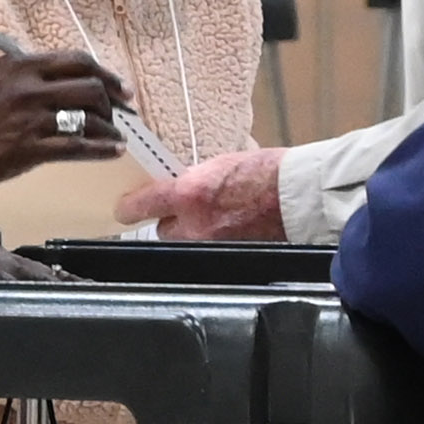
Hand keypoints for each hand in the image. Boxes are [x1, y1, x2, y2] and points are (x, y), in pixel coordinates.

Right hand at [0, 46, 133, 199]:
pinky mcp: (30, 149)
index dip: (104, 73)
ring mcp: (31, 118)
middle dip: (112, 100)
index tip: (117, 85)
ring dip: (110, 128)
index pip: (75, 60)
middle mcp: (29, 86)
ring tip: (116, 136)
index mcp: (18, 65)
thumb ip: (15, 76)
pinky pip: (78, 147)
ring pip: (89, 117)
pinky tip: (112, 152)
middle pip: (90, 85)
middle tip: (122, 112)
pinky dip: (102, 149)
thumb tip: (43, 79)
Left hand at [125, 147, 290, 243]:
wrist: (301, 196)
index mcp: (191, 193)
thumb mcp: (221, 165)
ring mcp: (211, 245)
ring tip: (213, 220)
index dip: (129, 209)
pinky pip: (207, 253)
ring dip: (191, 235)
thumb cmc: (269, 172)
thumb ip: (194, 181)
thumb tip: (179, 191)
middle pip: (163, 232)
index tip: (123, 210)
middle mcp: (195, 225)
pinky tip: (230, 229)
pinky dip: (213, 243)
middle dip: (171, 222)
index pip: (141, 205)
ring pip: (184, 245)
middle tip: (185, 212)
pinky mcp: (228, 259)